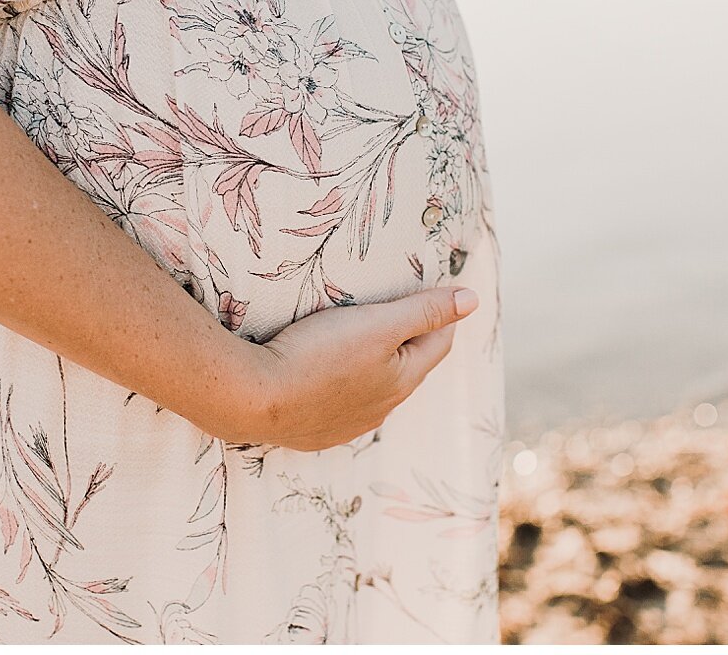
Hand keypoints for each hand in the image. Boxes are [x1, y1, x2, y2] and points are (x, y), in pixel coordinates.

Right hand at [223, 285, 478, 451]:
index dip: (441, 316)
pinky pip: (339, 406)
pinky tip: (323, 375)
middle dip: (408, 341)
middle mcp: (381, 409)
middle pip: (406, 368)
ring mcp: (346, 426)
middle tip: (398, 311)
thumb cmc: (318, 354)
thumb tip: (473, 300)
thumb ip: (424, 311)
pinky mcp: (314, 433)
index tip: (436, 293)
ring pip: (373, 390)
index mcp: (402, 381)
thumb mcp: (378, 323)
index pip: (437, 344)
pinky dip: (341, 387)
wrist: (254, 398)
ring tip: (358, 341)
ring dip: (373, 367)